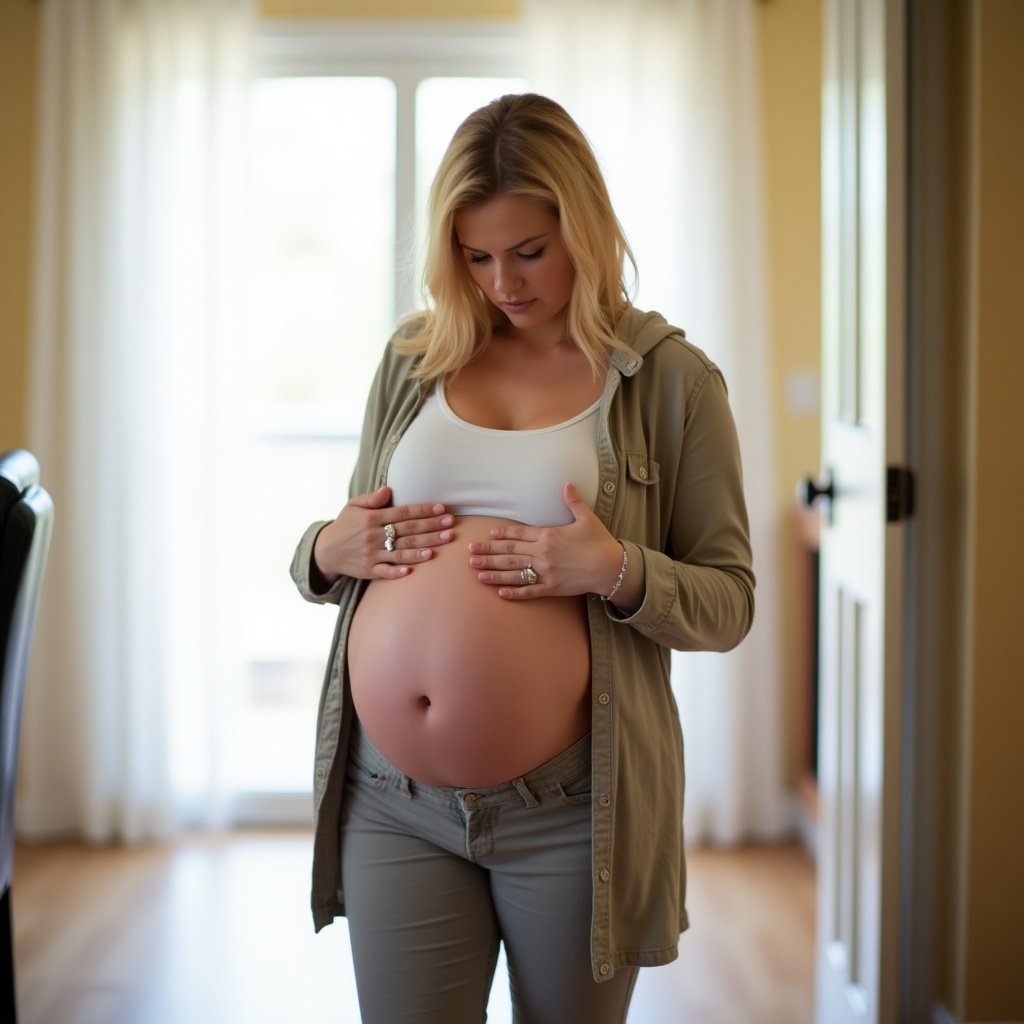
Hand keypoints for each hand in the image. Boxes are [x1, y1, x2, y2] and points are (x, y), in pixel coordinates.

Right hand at [313, 486, 453, 582]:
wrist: (326, 551)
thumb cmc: (345, 525)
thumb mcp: (353, 506)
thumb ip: (372, 499)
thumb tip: (388, 489)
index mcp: (372, 518)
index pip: (403, 512)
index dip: (424, 510)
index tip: (442, 508)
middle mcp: (373, 536)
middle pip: (407, 531)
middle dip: (431, 527)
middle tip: (451, 525)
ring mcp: (371, 554)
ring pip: (401, 552)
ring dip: (422, 548)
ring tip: (441, 545)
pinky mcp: (368, 571)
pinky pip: (385, 572)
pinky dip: (397, 571)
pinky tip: (412, 570)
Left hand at [468, 483, 623, 599]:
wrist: (611, 567)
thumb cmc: (600, 541)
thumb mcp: (587, 518)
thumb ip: (573, 501)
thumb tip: (566, 483)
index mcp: (549, 535)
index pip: (519, 534)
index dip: (502, 534)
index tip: (488, 534)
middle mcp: (543, 554)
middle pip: (510, 552)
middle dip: (488, 552)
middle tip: (470, 552)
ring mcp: (546, 572)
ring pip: (514, 571)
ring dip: (494, 571)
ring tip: (476, 571)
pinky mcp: (552, 588)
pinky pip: (529, 591)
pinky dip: (514, 592)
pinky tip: (499, 592)